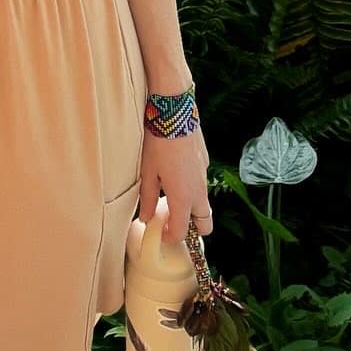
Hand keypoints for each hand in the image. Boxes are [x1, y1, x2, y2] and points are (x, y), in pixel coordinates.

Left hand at [138, 123, 212, 244]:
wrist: (175, 112)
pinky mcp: (205, 162)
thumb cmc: (158, 142)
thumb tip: (145, 218)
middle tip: (172, 220)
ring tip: (170, 196)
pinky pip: (202, 184)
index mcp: (183, 198)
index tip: (161, 234)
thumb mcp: (147, 172)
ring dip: (192, 208)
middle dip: (192, 229)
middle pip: (205, 225)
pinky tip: (176, 174)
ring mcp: (204, 177)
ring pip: (205, 204)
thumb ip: (146, 199)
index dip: (171, 237)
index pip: (182, 232)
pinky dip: (193, 189)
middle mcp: (199, 192)